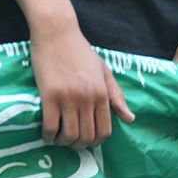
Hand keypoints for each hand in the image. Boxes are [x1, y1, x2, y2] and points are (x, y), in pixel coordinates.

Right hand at [30, 24, 133, 149]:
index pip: (105, 130)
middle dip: (79, 146)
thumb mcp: (103, 71)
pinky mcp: (49, 95)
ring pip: (69, 135)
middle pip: (87, 137)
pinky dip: (48, 136)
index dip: (96, 142)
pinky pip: (50, 126)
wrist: (57, 32)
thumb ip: (116, 96)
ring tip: (59, 138)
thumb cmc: (80, 51)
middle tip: (71, 142)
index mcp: (102, 93)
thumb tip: (130, 119)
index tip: (87, 140)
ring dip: (63, 143)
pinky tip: (47, 133)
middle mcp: (88, 98)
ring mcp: (68, 98)